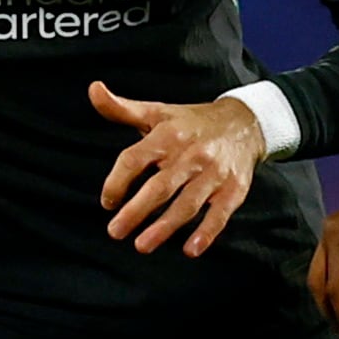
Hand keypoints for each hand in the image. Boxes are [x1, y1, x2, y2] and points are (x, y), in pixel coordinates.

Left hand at [93, 84, 265, 256]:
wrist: (245, 123)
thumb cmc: (191, 122)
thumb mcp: (157, 113)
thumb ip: (121, 108)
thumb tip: (93, 89)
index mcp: (167, 135)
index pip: (135, 159)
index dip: (117, 182)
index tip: (107, 202)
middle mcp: (191, 154)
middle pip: (160, 186)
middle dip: (136, 211)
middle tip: (115, 232)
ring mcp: (214, 173)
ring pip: (187, 203)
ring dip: (165, 227)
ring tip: (142, 245)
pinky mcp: (234, 189)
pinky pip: (219, 214)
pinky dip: (207, 232)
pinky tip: (190, 249)